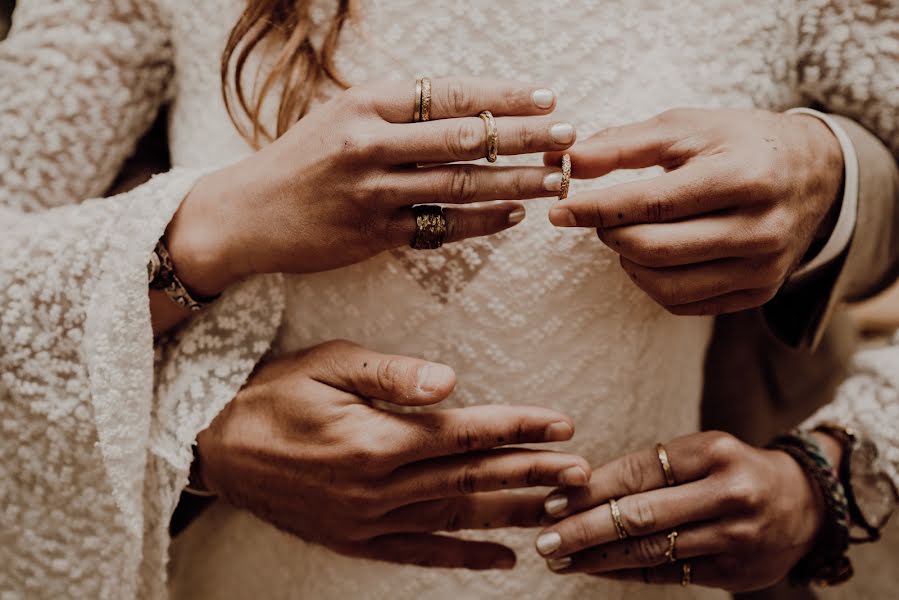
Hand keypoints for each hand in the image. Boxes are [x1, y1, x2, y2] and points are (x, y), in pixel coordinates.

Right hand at [169, 78, 575, 296]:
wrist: (247, 214)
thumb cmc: (300, 161)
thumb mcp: (341, 116)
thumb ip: (398, 112)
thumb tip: (467, 110)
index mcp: (366, 104)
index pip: (450, 94)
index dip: (504, 96)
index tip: (547, 96)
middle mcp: (371, 144)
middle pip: (465, 137)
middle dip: (524, 136)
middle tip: (569, 136)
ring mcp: (373, 192)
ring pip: (460, 184)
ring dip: (515, 182)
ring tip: (555, 180)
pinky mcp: (374, 235)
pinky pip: (441, 227)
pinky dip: (482, 221)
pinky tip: (513, 216)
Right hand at [195, 340, 590, 569]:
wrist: (216, 445)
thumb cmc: (275, 395)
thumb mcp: (328, 366)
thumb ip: (392, 377)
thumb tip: (449, 381)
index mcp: (376, 441)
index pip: (465, 434)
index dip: (517, 428)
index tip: (561, 425)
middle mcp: (379, 489)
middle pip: (471, 480)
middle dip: (531, 473)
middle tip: (579, 472)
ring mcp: (369, 521)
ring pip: (456, 519)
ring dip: (510, 513)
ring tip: (558, 509)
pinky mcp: (356, 540)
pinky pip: (419, 553)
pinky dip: (463, 557)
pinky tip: (500, 558)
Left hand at [533, 431, 830, 592]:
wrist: (806, 504)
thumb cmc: (734, 471)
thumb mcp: (701, 453)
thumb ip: (650, 470)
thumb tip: (579, 489)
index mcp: (712, 453)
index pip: (637, 472)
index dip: (591, 490)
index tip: (553, 502)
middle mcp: (726, 494)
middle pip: (640, 515)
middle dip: (585, 529)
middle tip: (545, 539)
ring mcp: (735, 537)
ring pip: (652, 550)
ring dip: (598, 557)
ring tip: (560, 559)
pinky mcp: (736, 573)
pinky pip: (669, 574)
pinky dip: (627, 572)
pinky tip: (596, 569)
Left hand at [545, 108, 843, 314]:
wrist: (815, 171)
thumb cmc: (739, 142)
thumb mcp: (685, 127)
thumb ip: (622, 144)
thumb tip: (562, 161)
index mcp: (744, 177)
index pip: (654, 204)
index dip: (597, 209)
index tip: (558, 210)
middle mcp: (760, 228)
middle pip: (655, 249)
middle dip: (610, 234)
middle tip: (600, 218)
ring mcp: (763, 267)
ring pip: (665, 285)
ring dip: (627, 261)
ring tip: (626, 233)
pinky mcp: (759, 292)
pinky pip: (684, 304)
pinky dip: (652, 282)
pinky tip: (650, 256)